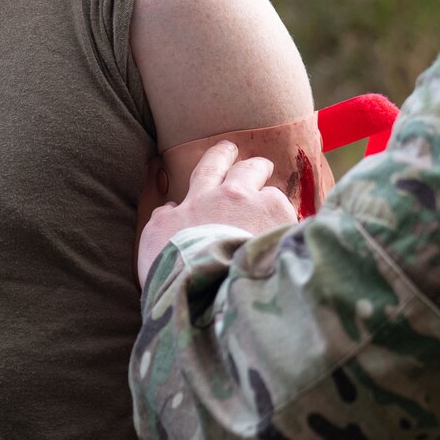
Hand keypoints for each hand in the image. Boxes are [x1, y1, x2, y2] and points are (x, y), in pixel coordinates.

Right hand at [136, 140, 296, 284]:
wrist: (209, 289)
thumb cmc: (176, 272)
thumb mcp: (154, 243)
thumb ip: (162, 221)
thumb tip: (169, 209)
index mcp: (195, 203)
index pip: (208, 170)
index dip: (219, 157)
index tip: (226, 150)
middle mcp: (226, 197)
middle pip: (245, 170)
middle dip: (253, 166)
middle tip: (260, 166)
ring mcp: (254, 205)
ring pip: (269, 190)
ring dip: (270, 198)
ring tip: (274, 214)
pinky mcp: (279, 219)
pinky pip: (285, 211)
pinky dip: (284, 222)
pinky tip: (283, 238)